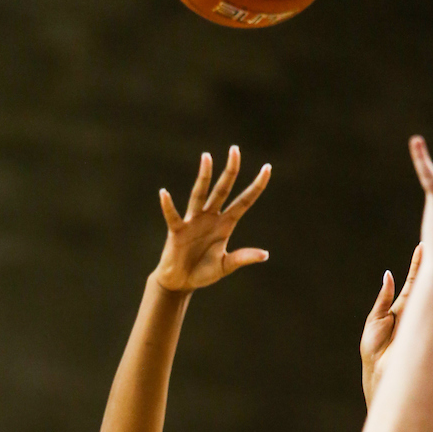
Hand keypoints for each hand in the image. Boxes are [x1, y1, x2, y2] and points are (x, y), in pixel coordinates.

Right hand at [154, 146, 270, 292]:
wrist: (180, 282)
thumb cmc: (202, 273)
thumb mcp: (225, 266)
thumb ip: (242, 257)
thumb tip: (265, 254)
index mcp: (225, 224)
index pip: (244, 201)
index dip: (256, 186)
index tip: (267, 168)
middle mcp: (210, 217)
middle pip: (223, 189)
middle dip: (230, 170)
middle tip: (235, 149)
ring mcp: (193, 222)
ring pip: (200, 194)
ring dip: (204, 176)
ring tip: (207, 157)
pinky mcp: (177, 231)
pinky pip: (173, 216)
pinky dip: (168, 205)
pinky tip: (164, 193)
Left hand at [360, 244, 422, 407]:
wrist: (380, 372)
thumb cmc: (374, 350)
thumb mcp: (375, 320)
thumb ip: (383, 299)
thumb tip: (388, 275)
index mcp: (401, 308)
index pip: (413, 282)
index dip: (418, 265)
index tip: (423, 247)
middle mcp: (414, 310)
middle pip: (424, 283)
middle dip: (430, 264)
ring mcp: (420, 318)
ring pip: (429, 293)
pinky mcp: (422, 327)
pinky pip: (429, 308)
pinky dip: (432, 293)